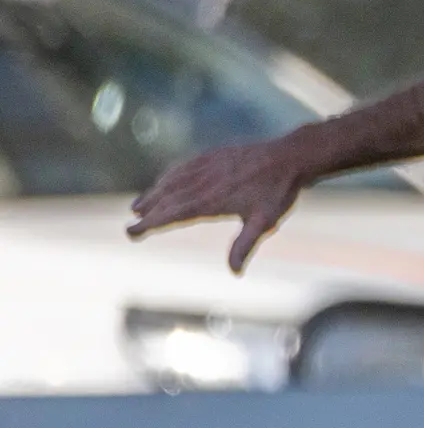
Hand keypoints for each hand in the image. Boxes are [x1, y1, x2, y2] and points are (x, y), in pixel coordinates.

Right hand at [126, 135, 312, 270]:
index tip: (133, 231)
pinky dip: (168, 176)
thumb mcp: (264, 222)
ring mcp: (206, 166)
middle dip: (147, 212)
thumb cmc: (278, 192)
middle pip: (167, 198)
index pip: (173, 214)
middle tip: (131, 226)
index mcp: (211, 200)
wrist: (289, 157)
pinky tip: (164, 183)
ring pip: (171, 181)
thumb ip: (245, 244)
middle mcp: (203, 181)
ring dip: (153, 194)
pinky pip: (183, 167)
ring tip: (138, 207)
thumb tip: (235, 271)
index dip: (151, 223)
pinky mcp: (212, 155)